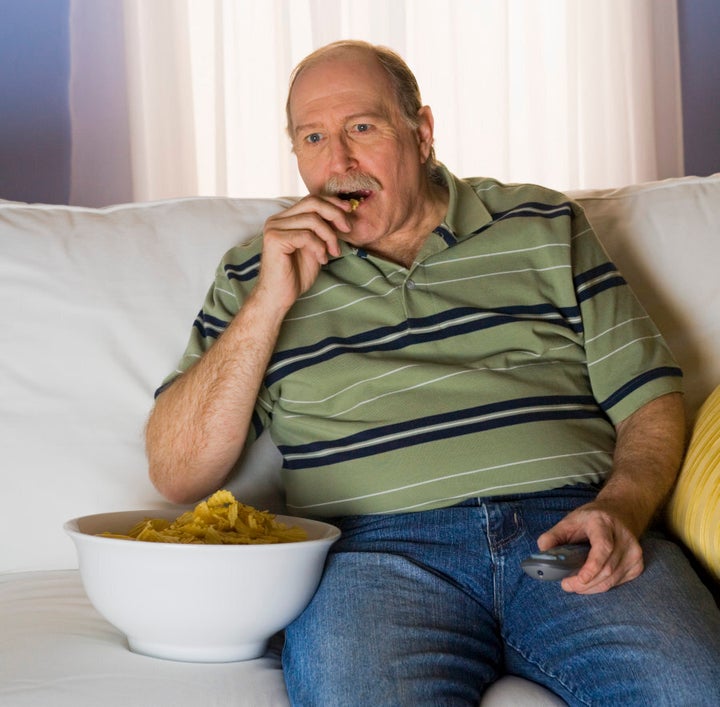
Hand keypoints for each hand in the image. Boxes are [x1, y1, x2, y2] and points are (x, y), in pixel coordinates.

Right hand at [257, 195, 353, 310]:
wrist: (279, 297)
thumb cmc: (296, 275)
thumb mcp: (315, 247)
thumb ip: (323, 229)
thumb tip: (343, 213)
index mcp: (285, 218)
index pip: (311, 200)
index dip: (332, 202)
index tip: (349, 211)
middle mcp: (277, 219)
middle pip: (312, 203)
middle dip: (335, 214)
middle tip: (348, 229)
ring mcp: (274, 228)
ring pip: (312, 220)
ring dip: (329, 236)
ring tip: (333, 253)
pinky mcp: (275, 239)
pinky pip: (306, 236)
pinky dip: (319, 247)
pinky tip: (322, 260)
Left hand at [536, 500, 644, 593]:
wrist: (620, 512)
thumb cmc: (591, 519)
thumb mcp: (569, 520)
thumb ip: (553, 535)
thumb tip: (542, 550)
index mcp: (603, 523)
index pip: (603, 548)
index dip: (592, 567)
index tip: (579, 579)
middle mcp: (623, 537)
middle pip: (607, 568)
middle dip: (585, 583)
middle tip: (567, 586)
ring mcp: (634, 551)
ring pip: (613, 579)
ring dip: (592, 587)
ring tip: (575, 585)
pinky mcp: (637, 563)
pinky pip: (619, 582)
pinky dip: (602, 585)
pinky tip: (591, 581)